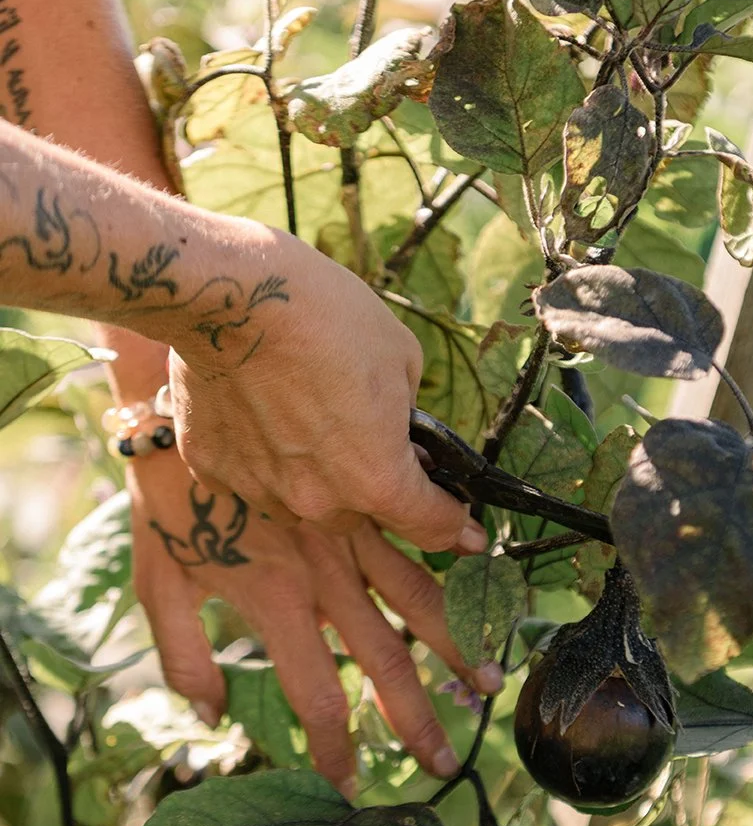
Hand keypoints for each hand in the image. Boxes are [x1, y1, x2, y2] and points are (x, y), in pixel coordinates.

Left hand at [128, 451, 500, 793]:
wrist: (184, 406)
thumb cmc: (164, 496)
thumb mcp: (155, 580)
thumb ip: (180, 651)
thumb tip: (208, 713)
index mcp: (275, 604)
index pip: (315, 693)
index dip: (335, 745)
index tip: (351, 785)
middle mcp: (323, 577)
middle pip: (383, 660)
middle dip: (415, 716)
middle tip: (445, 761)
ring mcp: (348, 534)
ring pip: (416, 598)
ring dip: (455, 644)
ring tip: (487, 680)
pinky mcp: (359, 493)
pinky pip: (417, 528)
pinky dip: (453, 550)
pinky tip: (485, 565)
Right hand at [168, 230, 486, 553]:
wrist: (236, 296)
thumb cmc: (329, 319)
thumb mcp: (402, 359)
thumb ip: (407, 414)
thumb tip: (400, 430)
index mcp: (378, 480)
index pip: (432, 527)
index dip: (454, 524)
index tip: (466, 529)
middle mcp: (320, 501)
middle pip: (359, 516)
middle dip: (371, 487)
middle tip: (368, 439)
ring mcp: (262, 490)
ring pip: (300, 504)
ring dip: (313, 479)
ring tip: (305, 419)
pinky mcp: (213, 469)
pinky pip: (249, 479)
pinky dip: (260, 457)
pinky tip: (258, 411)